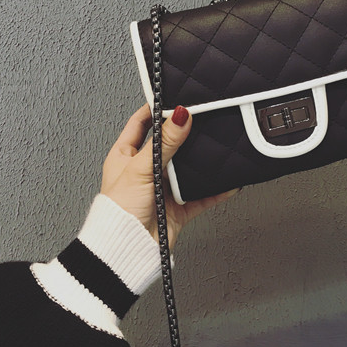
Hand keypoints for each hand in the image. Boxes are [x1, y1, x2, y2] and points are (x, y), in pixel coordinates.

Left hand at [100, 104, 239, 247]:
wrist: (127, 249)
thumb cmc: (118, 212)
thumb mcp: (141, 169)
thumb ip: (164, 143)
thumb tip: (180, 116)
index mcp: (125, 156)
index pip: (141, 123)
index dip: (155, 109)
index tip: (174, 97)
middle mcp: (144, 170)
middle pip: (169, 144)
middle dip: (186, 133)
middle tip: (203, 118)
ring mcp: (162, 189)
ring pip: (187, 168)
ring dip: (201, 160)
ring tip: (218, 145)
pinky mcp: (177, 207)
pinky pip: (201, 195)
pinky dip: (216, 189)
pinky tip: (228, 180)